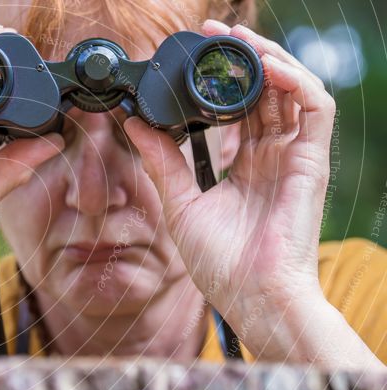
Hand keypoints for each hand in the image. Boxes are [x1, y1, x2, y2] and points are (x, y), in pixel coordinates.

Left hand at [124, 21, 336, 353]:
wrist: (250, 296)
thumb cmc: (220, 263)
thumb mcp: (180, 202)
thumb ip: (162, 160)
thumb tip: (134, 124)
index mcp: (244, 166)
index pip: (238, 109)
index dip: (220, 79)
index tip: (194, 56)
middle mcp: (271, 156)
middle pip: (264, 92)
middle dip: (241, 59)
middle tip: (214, 34)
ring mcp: (293, 157)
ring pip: (291, 91)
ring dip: (267, 59)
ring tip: (238, 40)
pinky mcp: (311, 160)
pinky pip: (315, 107)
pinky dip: (295, 80)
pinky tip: (266, 67)